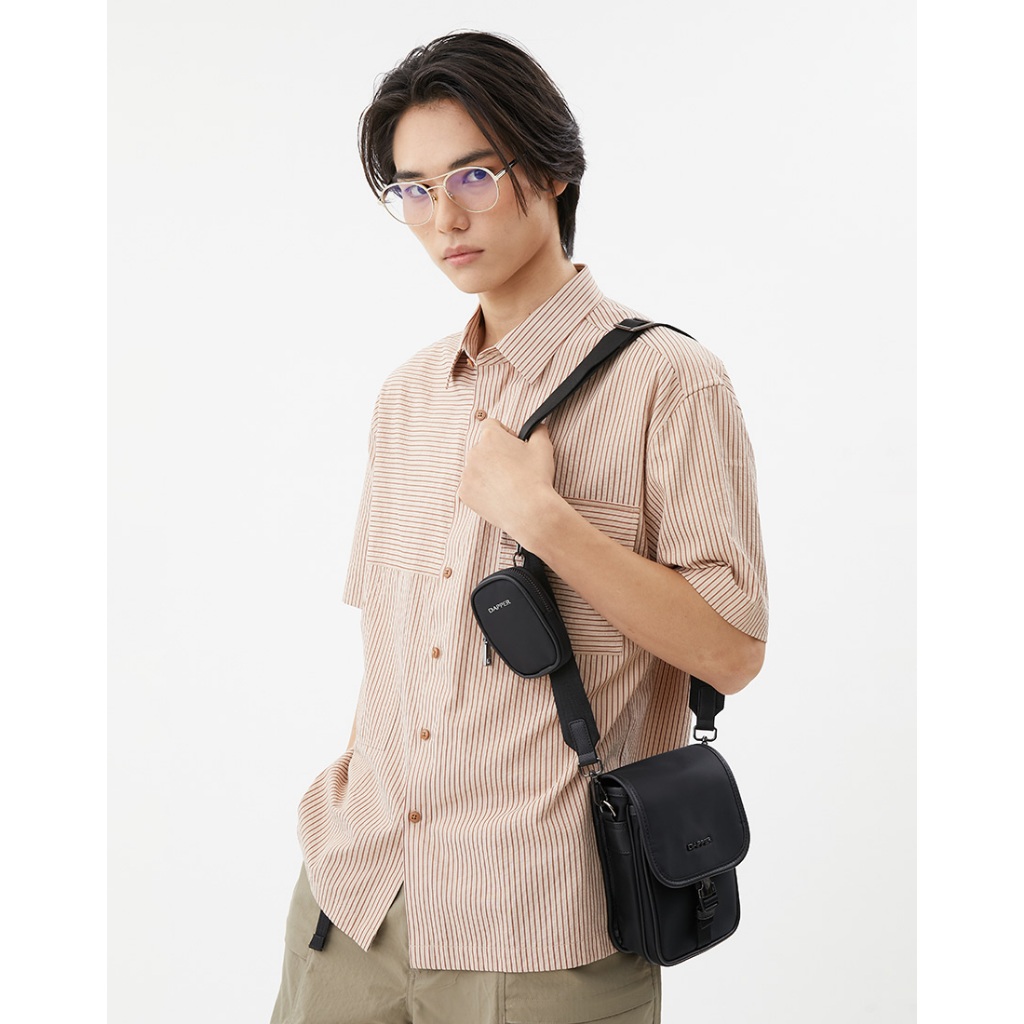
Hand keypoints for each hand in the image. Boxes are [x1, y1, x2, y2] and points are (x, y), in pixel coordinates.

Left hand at [457, 419, 555, 542]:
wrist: (529, 511)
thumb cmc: (536, 478)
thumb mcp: (543, 448)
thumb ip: (538, 431)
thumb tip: (537, 427)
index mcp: (491, 437)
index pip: (490, 424)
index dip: (504, 433)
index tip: (513, 445)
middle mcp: (474, 452)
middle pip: (483, 448)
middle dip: (496, 454)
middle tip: (513, 469)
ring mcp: (467, 474)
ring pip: (476, 468)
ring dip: (488, 472)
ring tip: (507, 485)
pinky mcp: (464, 493)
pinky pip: (471, 487)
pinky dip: (482, 490)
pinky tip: (498, 496)